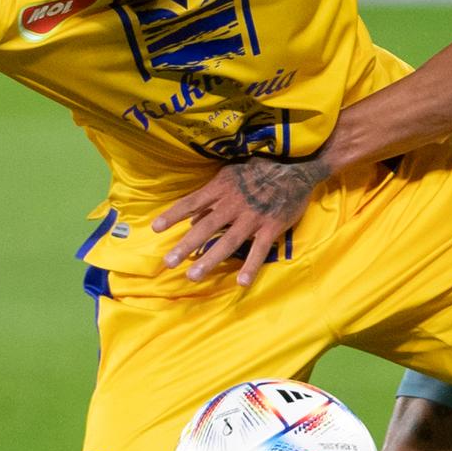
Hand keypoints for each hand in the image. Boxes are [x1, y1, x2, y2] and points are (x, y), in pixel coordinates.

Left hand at [153, 154, 332, 287]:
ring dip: (209, 260)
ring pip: (227, 242)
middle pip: (205, 227)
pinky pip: (259, 250)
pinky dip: (251, 266)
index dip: (173, 215)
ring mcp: (252, 217)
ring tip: (193, 276)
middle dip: (185, 245)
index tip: (156, 228)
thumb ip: (213, 197)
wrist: (296, 168)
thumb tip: (193, 218)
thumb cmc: (260, 170)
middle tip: (168, 262)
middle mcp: (234, 203)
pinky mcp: (271, 227)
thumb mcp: (231, 175)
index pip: (191, 202)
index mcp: (222, 188)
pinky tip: (242, 282)